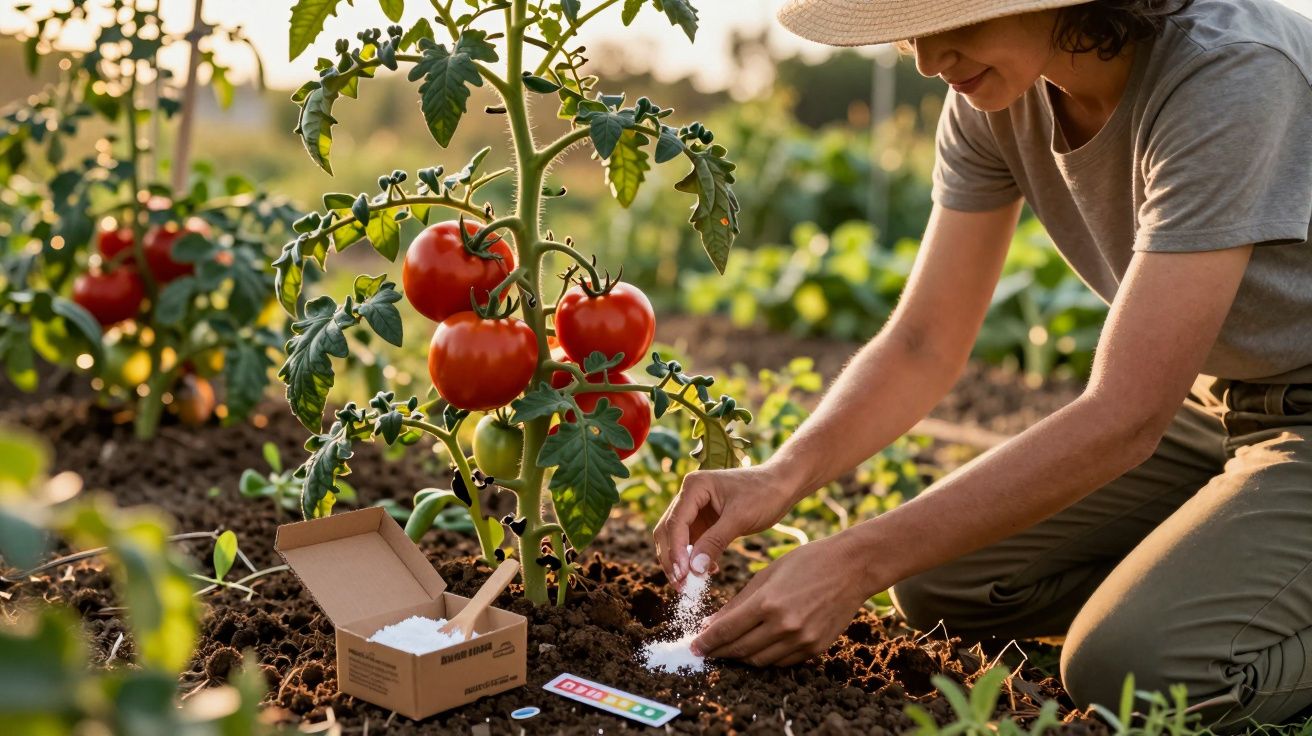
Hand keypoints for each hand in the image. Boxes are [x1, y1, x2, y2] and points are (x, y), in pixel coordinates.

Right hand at [653, 463, 797, 589]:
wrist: (782, 486)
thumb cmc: (764, 494)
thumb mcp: (740, 518)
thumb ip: (715, 542)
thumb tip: (693, 570)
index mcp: (694, 486)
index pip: (675, 523)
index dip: (675, 551)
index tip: (682, 575)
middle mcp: (689, 496)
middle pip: (668, 531)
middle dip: (672, 559)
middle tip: (681, 585)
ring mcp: (695, 509)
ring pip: (675, 539)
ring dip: (679, 562)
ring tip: (689, 584)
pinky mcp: (704, 521)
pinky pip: (691, 543)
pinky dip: (693, 559)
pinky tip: (708, 571)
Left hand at [691, 533, 876, 666]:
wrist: (852, 567)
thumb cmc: (807, 562)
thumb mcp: (766, 574)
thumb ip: (738, 602)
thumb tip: (711, 624)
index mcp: (768, 603)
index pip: (727, 631)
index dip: (707, 641)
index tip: (694, 647)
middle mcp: (784, 626)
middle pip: (740, 650)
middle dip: (719, 652)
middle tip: (706, 651)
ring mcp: (802, 640)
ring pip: (760, 661)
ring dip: (740, 658)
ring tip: (728, 650)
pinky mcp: (815, 648)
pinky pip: (781, 662)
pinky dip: (764, 658)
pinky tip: (755, 648)